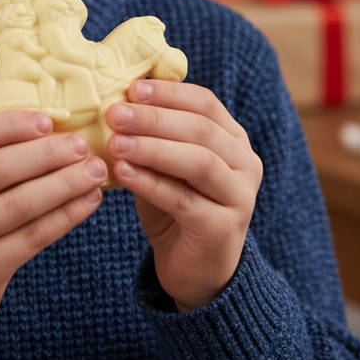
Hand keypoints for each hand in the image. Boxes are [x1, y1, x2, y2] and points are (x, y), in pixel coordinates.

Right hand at [0, 110, 106, 350]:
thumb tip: (45, 129)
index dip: (9, 124)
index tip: (47, 121)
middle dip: (47, 153)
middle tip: (82, 146)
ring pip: (19, 203)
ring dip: (64, 183)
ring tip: (94, 172)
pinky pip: (31, 237)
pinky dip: (65, 216)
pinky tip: (87, 202)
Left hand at [107, 81, 261, 312]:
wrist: (194, 270)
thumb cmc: (175, 207)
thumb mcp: (164, 164)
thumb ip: (152, 135)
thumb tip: (118, 99)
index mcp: (233, 139)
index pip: (205, 103)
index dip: (168, 93)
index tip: (131, 89)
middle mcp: (245, 164)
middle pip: (201, 129)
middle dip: (154, 118)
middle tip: (114, 114)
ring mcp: (240, 197)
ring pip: (197, 162)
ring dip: (152, 148)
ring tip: (115, 143)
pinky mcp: (223, 228)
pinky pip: (184, 199)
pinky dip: (150, 183)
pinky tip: (122, 173)